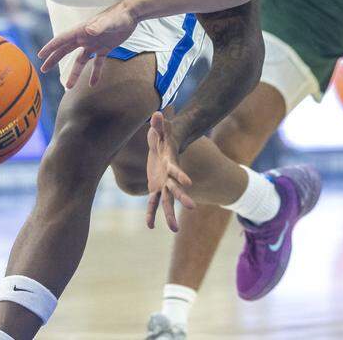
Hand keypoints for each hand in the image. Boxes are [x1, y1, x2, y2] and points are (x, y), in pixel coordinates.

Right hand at [37, 2, 139, 87]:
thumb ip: (98, 26)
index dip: (50, 47)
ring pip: (80, 60)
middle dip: (54, 59)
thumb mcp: (109, 22)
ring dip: (74, 73)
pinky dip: (95, 73)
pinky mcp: (105, 48)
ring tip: (68, 87)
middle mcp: (85, 37)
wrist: (132, 14)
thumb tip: (88, 30)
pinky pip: (97, 63)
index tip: (40, 55)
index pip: (62, 40)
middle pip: (66, 50)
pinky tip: (92, 84)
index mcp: (82, 31)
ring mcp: (94, 43)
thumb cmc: (119, 16)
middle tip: (43, 69)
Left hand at [145, 111, 194, 230]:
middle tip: (191, 208)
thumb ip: (160, 124)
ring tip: (173, 229)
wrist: (165, 148)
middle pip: (176, 189)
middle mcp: (169, 177)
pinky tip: (150, 226)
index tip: (188, 182)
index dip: (181, 175)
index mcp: (171, 164)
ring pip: (167, 202)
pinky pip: (153, 203)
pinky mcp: (156, 188)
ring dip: (169, 215)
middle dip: (182, 198)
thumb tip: (157, 113)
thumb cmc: (164, 138)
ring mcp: (163, 185)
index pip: (177, 170)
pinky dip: (151, 214)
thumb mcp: (162, 131)